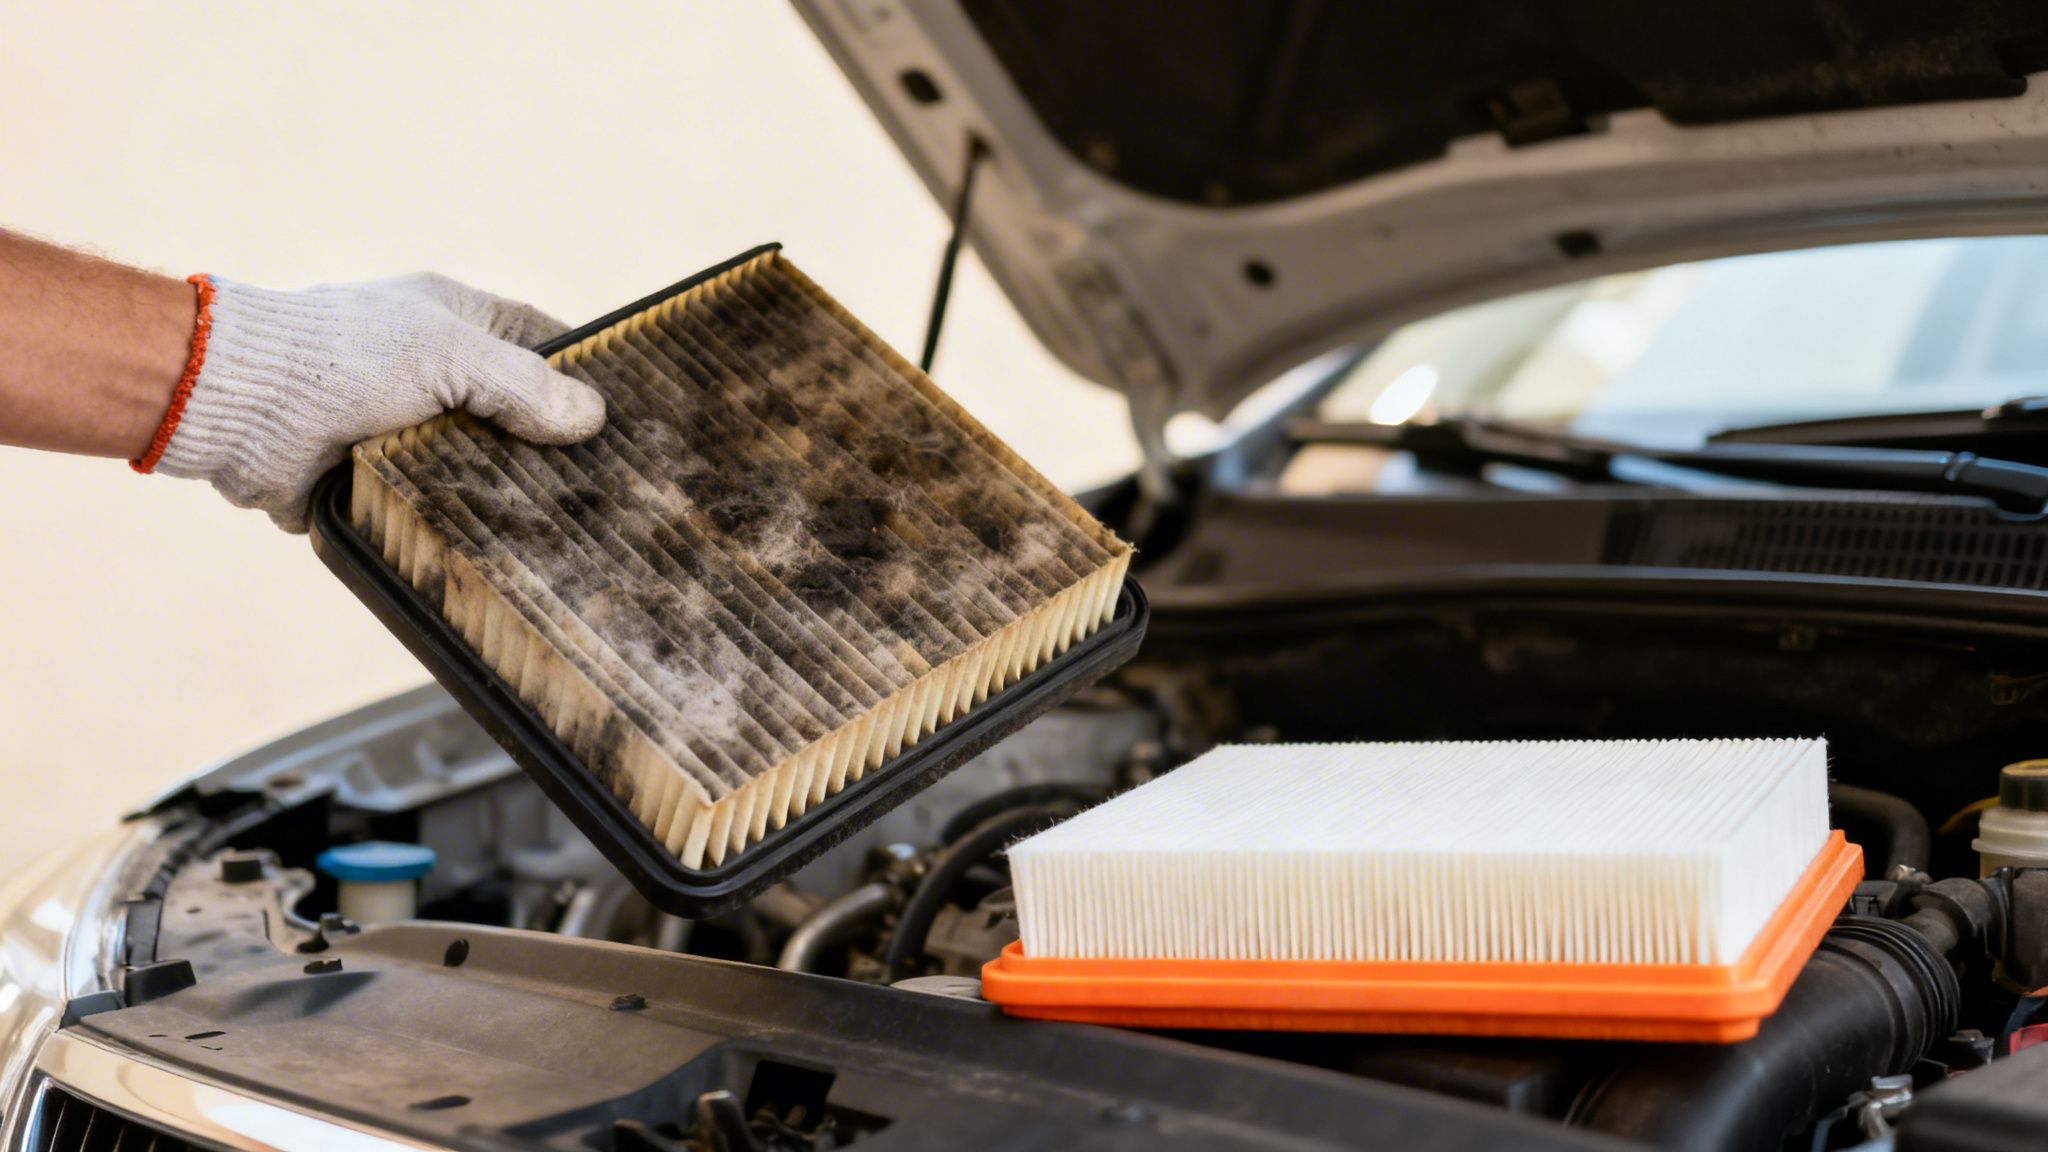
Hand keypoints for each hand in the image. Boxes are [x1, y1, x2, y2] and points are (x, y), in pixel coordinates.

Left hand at [151, 272, 605, 530]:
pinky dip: (465, 525)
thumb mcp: (449, 356)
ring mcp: (409, 432)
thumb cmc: (342, 357)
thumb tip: (591, 418)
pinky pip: (440, 509)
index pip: (544, 344)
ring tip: (575, 530)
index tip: (629, 415)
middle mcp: (437, 376)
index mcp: (456, 324)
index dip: (586, 374)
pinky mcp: (382, 484)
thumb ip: (523, 386)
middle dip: (556, 447)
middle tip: (612, 487)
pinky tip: (512, 551)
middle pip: (520, 414)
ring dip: (511, 493)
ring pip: (483, 467)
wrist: (239, 408)